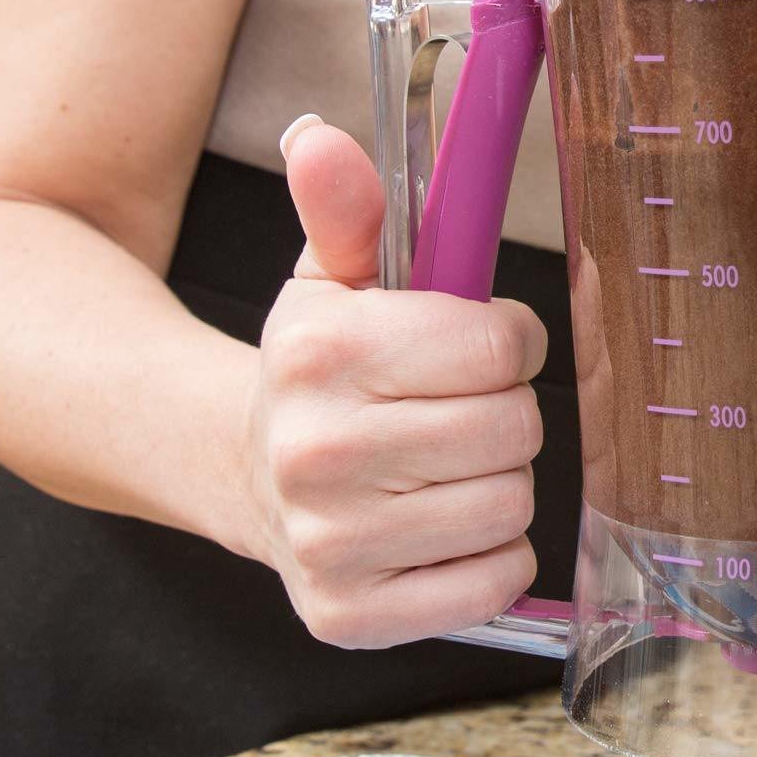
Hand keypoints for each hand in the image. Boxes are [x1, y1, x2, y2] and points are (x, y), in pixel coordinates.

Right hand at [239, 114, 546, 647]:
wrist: (244, 471)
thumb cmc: (320, 372)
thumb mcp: (333, 278)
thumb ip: (346, 206)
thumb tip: (319, 139)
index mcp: (322, 354)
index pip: (499, 347)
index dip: (506, 340)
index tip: (475, 344)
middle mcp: (316, 453)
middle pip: (512, 430)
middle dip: (503, 413)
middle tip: (459, 410)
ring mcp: (330, 544)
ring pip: (510, 509)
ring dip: (497, 485)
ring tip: (445, 468)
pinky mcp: (349, 617)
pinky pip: (492, 585)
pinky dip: (489, 558)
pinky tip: (441, 528)